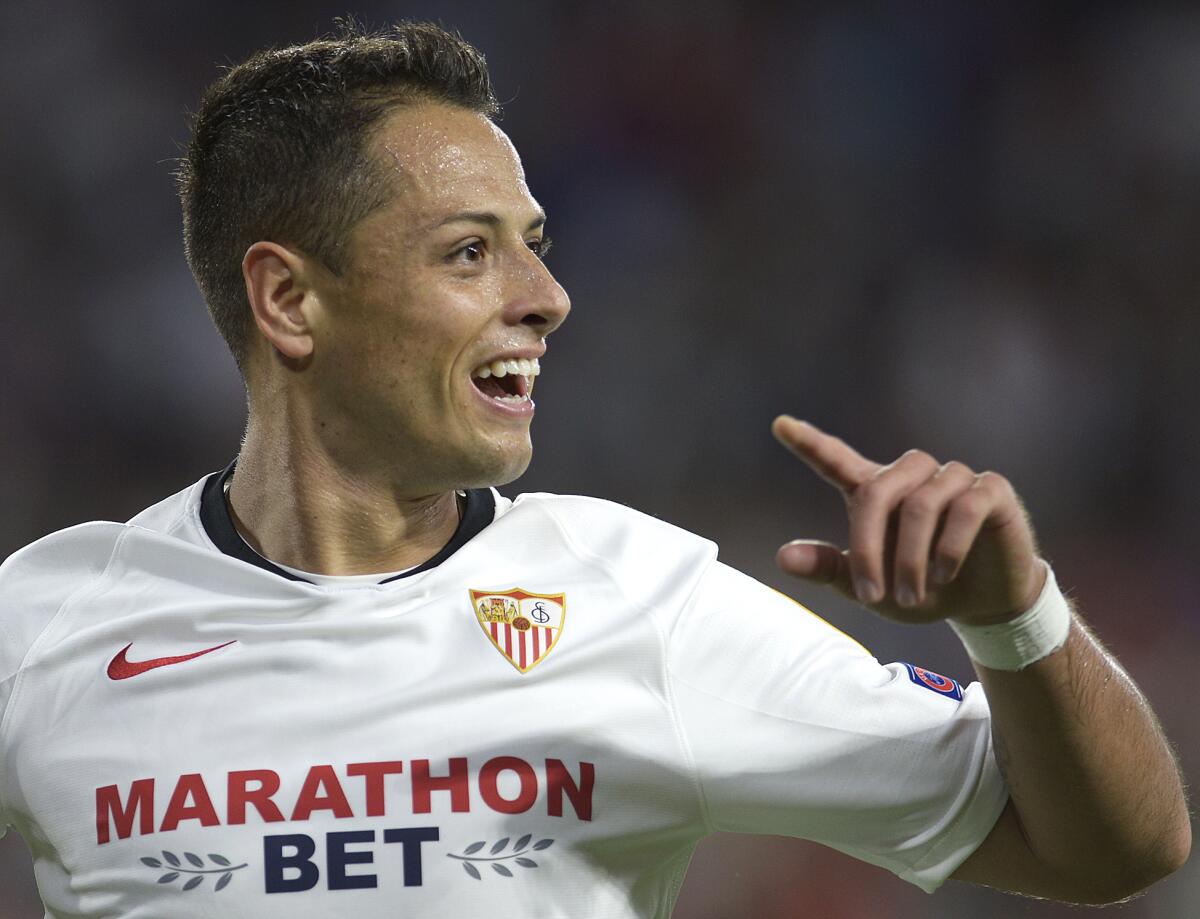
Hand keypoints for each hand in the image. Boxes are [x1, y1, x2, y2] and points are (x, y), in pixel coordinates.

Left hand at [771, 416, 1044, 625]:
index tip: (779, 424)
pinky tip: (943, 575)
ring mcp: (952, 478)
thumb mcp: (870, 587)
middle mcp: (911, 476)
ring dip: (911, 558)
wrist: (984, 605)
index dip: (809, 443)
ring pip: (919, 505)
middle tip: (870, 596)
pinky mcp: (991, 489)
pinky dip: (949, 548)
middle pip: (876, 492)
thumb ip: (829, 569)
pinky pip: (964, 508)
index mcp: (875, 492)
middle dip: (868, 547)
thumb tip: (782, 557)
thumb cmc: (922, 590)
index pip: (836, 460)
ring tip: (912, 596)